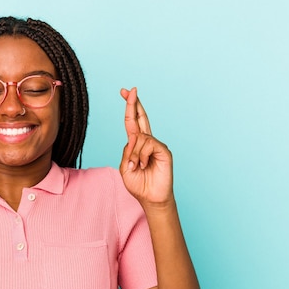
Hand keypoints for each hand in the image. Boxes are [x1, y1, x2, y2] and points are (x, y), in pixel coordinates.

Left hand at [119, 88, 173, 205]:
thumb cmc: (138, 184)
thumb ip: (127, 151)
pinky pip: (148, 144)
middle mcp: (147, 141)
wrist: (150, 198)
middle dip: (133, 103)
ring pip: (139, 138)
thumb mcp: (125, 168)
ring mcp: (156, 145)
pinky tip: (143, 165)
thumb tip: (134, 138)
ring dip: (133, 153)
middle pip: (141, 117)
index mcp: (136, 144)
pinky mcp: (164, 151)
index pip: (132, 122)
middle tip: (129, 90)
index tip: (124, 91)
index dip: (129, 107)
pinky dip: (141, 155)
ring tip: (136, 167)